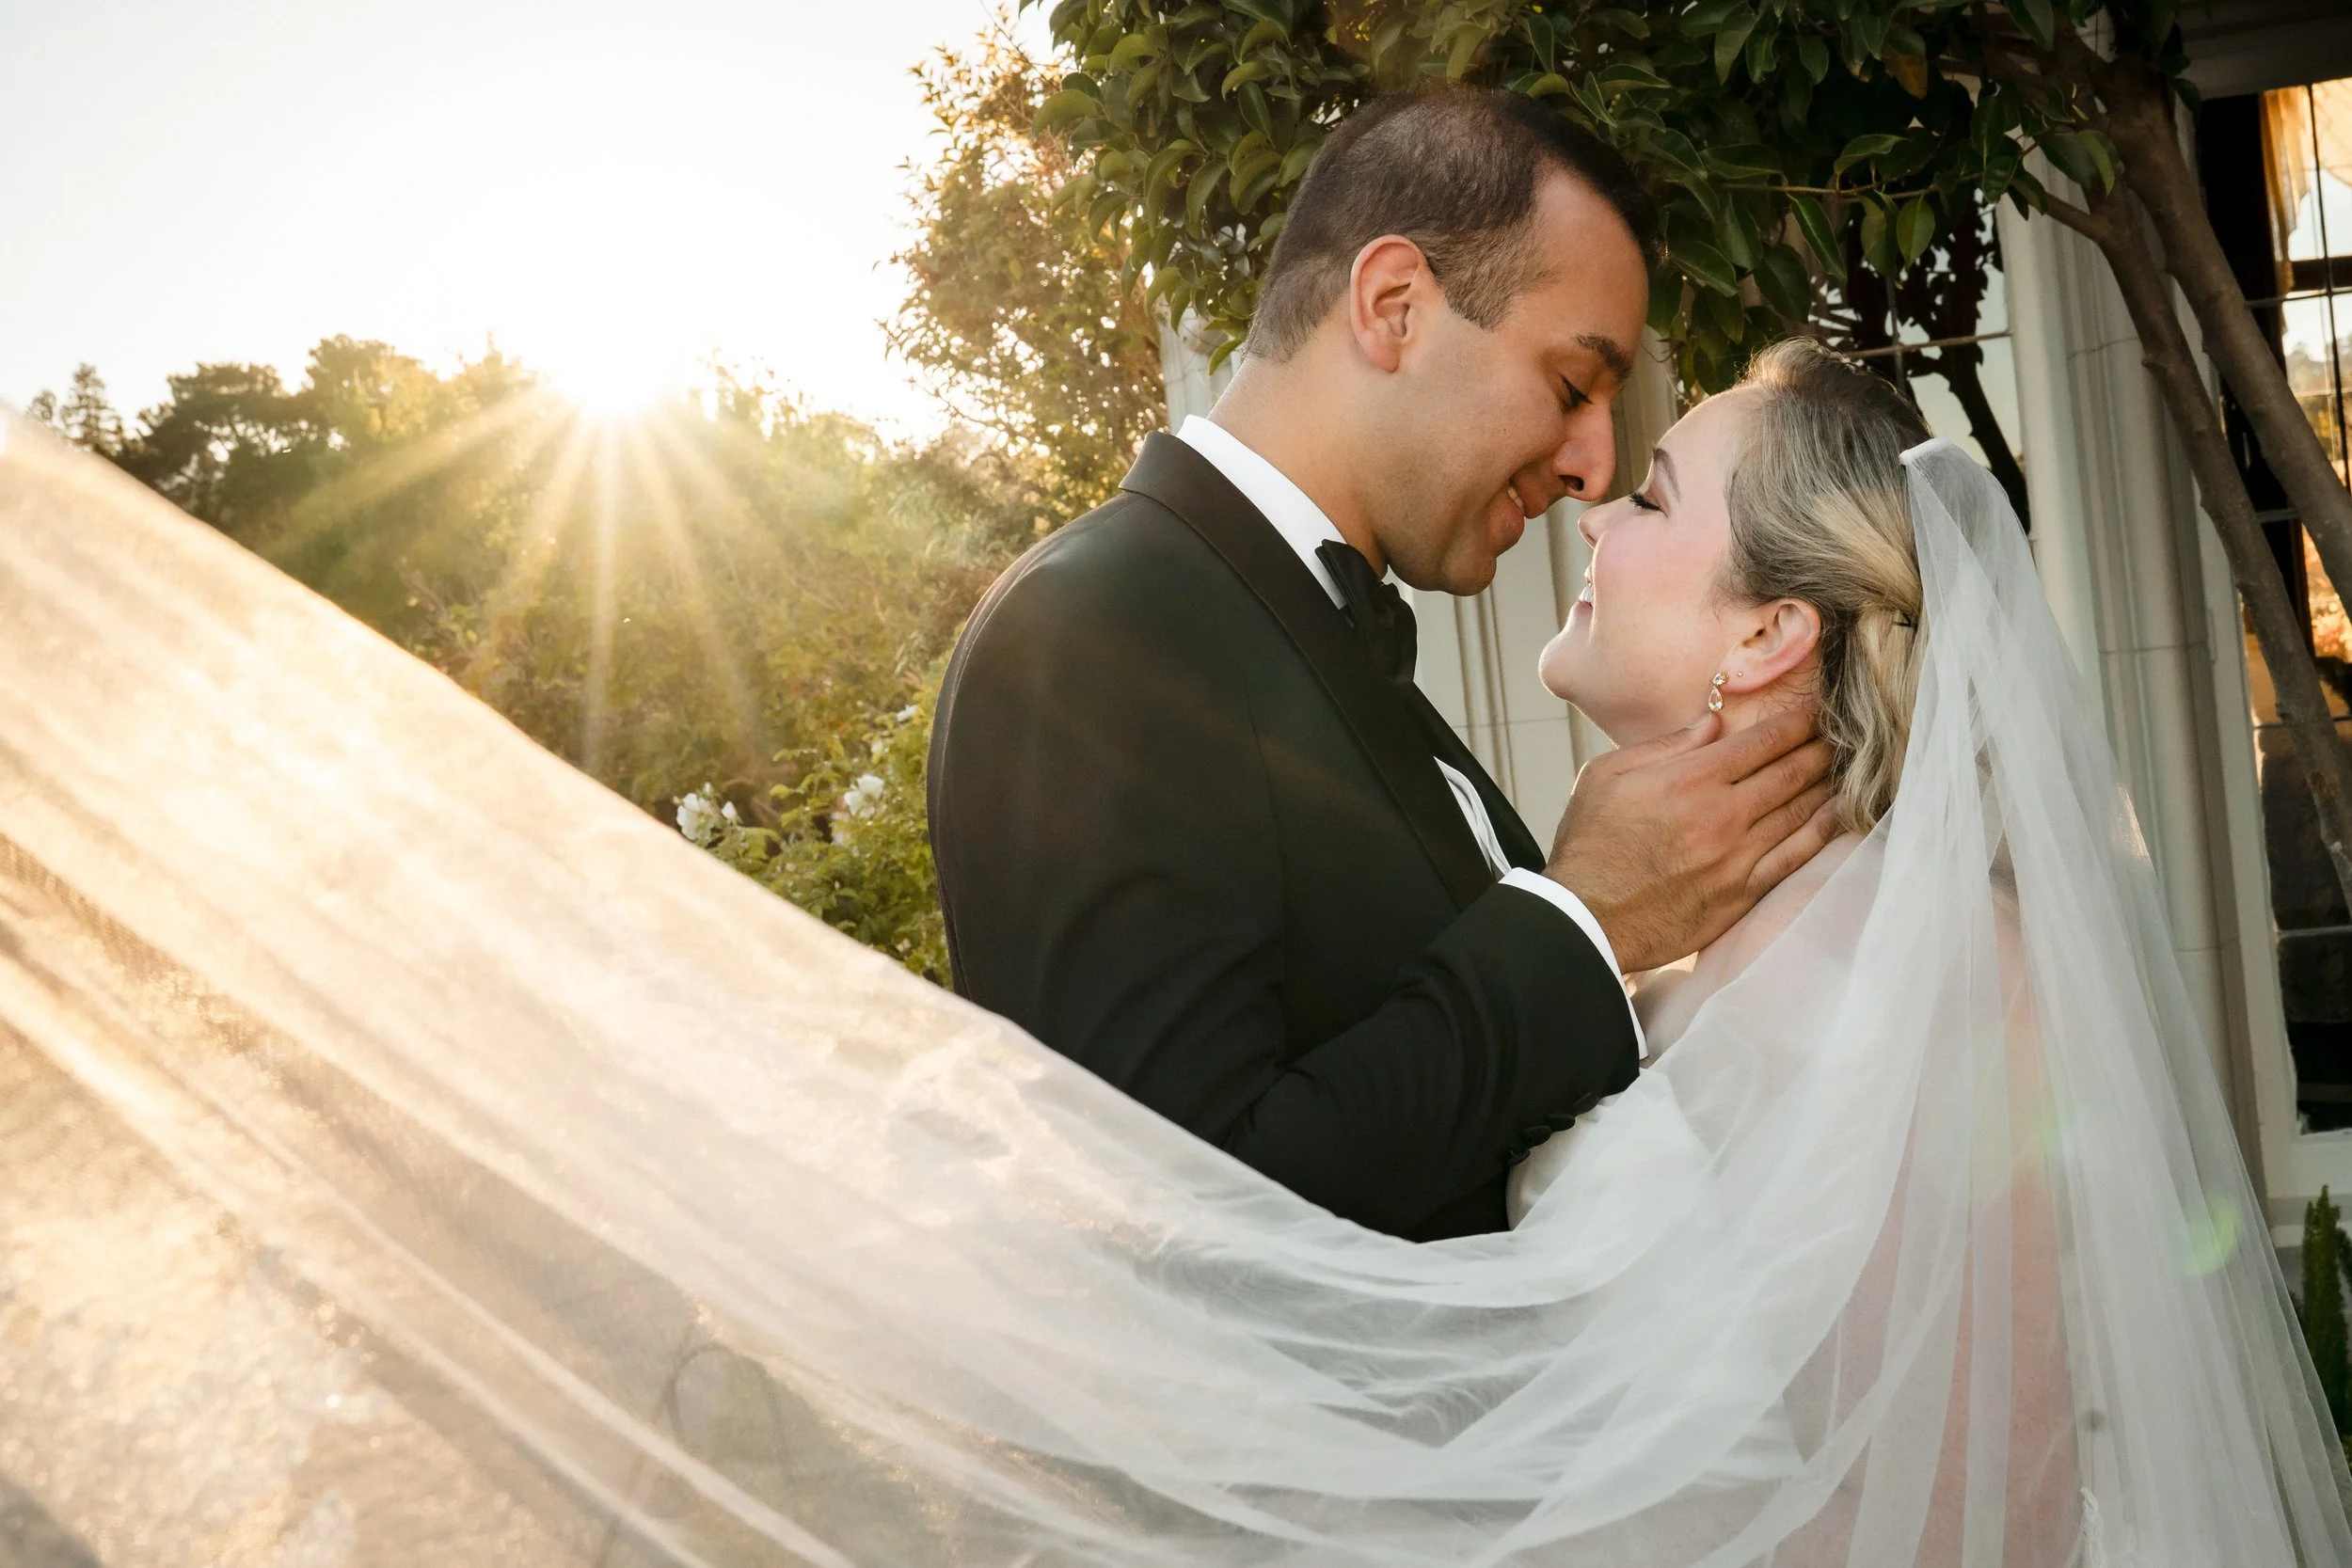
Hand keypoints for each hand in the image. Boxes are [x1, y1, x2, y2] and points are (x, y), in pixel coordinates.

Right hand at [1544, 708, 1837, 972]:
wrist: (1586, 919)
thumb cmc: (1590, 846)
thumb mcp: (1607, 776)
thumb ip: (1665, 746)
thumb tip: (1712, 725)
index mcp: (1690, 779)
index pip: (1763, 742)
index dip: (1797, 723)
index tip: (1815, 712)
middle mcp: (1723, 815)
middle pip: (1791, 773)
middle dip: (1821, 749)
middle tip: (1842, 736)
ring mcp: (1738, 857)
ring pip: (1801, 812)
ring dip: (1828, 785)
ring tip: (1846, 769)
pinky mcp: (1743, 894)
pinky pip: (1796, 856)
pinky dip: (1822, 832)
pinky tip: (1836, 816)